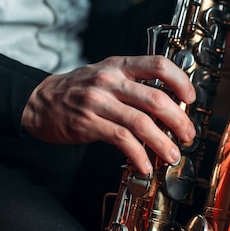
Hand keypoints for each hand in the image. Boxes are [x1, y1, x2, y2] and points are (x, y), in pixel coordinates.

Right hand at [21, 56, 196, 174]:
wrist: (38, 101)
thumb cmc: (77, 89)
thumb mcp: (105, 74)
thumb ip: (134, 85)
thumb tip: (167, 106)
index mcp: (119, 65)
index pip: (158, 65)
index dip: (180, 81)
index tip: (190, 98)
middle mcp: (110, 81)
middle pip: (155, 98)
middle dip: (178, 120)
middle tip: (187, 134)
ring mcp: (98, 102)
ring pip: (141, 123)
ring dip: (163, 142)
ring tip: (172, 154)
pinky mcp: (88, 123)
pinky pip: (122, 140)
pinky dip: (138, 155)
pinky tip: (144, 165)